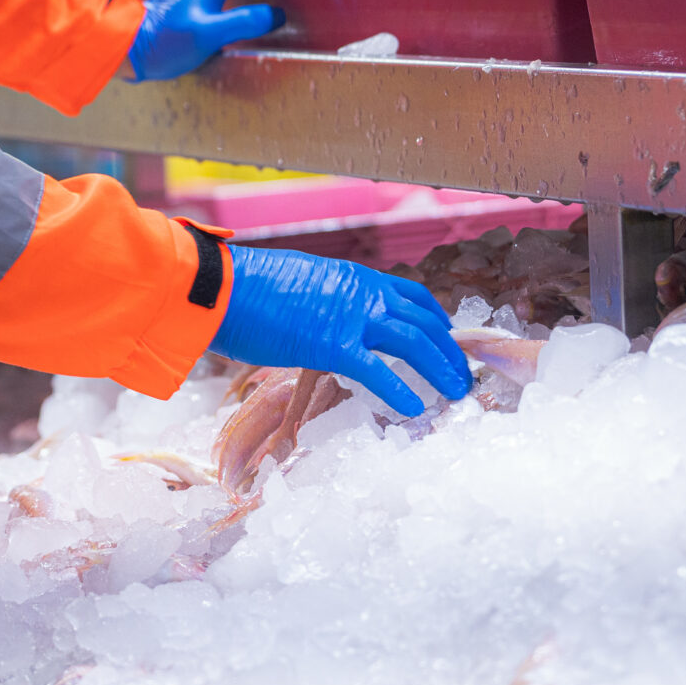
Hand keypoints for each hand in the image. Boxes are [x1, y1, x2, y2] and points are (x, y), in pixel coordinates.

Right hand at [209, 246, 471, 416]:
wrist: (222, 287)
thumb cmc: (249, 287)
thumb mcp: (302, 282)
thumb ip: (329, 299)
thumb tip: (331, 317)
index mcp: (355, 277)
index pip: (412, 296)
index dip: (436, 318)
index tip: (448, 337)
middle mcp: (362, 293)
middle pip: (422, 321)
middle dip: (449, 350)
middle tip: (463, 375)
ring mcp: (350, 318)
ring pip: (413, 343)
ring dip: (440, 369)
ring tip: (456, 392)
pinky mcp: (332, 346)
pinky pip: (378, 372)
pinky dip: (401, 391)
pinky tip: (415, 408)